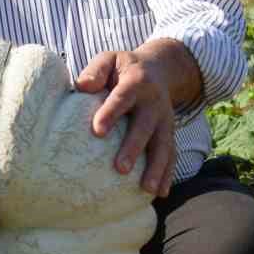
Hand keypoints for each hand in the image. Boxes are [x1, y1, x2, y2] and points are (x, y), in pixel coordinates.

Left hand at [74, 39, 200, 196]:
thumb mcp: (110, 59)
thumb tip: (82, 87)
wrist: (160, 69)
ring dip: (157, 168)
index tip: (97, 131)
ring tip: (147, 190)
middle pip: (145, 127)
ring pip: (163, 145)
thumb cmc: (124, 68)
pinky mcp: (170, 134)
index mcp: (136, 82)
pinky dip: (168, 174)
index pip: (122, 98)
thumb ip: (95, 71)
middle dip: (134, 148)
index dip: (111, 113)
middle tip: (120, 169)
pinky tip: (161, 194)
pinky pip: (171, 155)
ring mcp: (165, 120)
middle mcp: (154, 103)